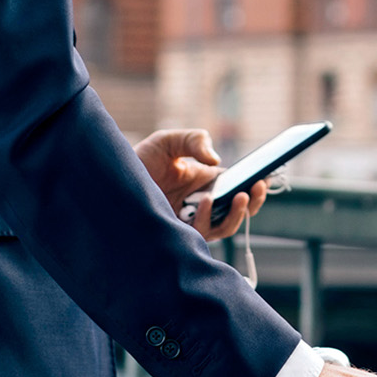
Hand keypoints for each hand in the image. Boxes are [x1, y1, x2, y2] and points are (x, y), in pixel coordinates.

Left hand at [135, 128, 261, 242]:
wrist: (112, 180)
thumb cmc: (141, 160)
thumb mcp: (170, 141)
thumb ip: (195, 141)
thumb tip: (216, 162)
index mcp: (208, 183)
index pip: (240, 189)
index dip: (256, 188)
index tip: (264, 178)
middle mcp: (203, 205)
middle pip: (238, 213)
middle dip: (252, 204)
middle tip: (254, 189)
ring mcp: (191, 221)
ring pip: (223, 228)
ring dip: (235, 215)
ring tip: (237, 196)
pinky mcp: (176, 234)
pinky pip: (199, 235)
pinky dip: (207, 220)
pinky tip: (205, 202)